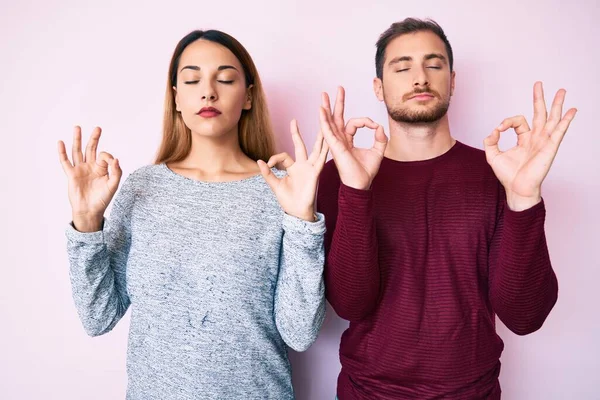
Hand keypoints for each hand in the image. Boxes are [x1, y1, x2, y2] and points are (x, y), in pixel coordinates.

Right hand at [58, 126, 121, 230]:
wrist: (90, 211)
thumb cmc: (102, 199)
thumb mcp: (113, 185)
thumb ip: (116, 172)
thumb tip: (117, 159)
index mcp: (102, 168)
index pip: (104, 156)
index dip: (108, 157)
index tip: (112, 162)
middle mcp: (90, 167)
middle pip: (91, 149)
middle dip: (94, 138)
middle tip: (98, 128)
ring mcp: (80, 169)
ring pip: (78, 151)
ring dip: (77, 140)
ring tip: (77, 127)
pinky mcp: (71, 174)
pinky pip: (65, 162)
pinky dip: (62, 152)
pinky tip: (60, 142)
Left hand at [258, 119, 328, 221]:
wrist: (297, 212)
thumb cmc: (288, 200)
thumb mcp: (275, 185)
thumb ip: (267, 173)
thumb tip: (259, 161)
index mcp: (292, 168)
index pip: (284, 155)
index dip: (274, 158)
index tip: (268, 165)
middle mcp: (302, 166)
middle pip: (300, 146)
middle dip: (296, 133)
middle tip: (294, 120)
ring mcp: (310, 168)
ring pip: (315, 149)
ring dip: (318, 138)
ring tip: (321, 125)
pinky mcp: (315, 173)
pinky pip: (321, 160)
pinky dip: (325, 150)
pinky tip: (328, 140)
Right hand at [319, 86, 386, 189]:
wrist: (361, 185)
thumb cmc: (366, 172)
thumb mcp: (378, 151)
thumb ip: (380, 138)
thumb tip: (379, 126)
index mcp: (348, 140)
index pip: (354, 123)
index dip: (366, 121)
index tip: (375, 126)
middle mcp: (340, 140)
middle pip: (336, 118)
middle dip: (337, 103)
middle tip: (338, 89)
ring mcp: (336, 143)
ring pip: (329, 121)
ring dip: (327, 108)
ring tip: (324, 95)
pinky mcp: (335, 147)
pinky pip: (327, 131)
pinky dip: (324, 120)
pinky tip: (321, 110)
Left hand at [484, 82, 576, 210]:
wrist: (517, 188)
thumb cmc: (508, 175)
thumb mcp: (493, 155)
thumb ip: (490, 141)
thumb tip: (494, 130)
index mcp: (524, 139)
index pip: (518, 121)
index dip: (507, 121)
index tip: (499, 129)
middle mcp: (535, 138)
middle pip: (539, 113)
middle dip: (539, 98)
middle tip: (539, 84)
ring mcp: (544, 141)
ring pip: (551, 118)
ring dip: (557, 104)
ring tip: (562, 91)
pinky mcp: (550, 147)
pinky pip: (559, 131)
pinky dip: (566, 120)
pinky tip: (572, 111)